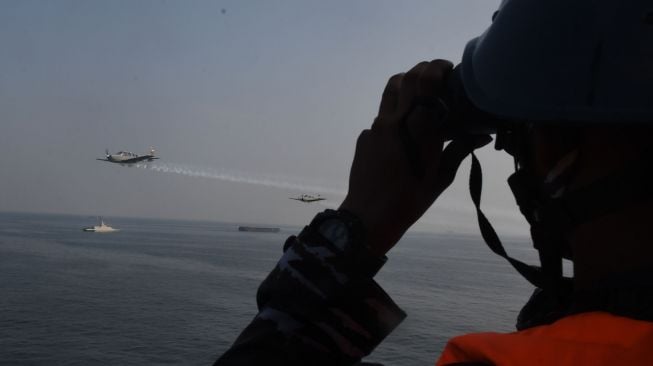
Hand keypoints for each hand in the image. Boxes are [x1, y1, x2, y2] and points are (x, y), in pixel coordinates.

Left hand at [339, 60, 491, 255]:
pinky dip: (395, 117)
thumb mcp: (442, 177)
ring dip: (405, 86)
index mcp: (417, 127)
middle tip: (436, 80)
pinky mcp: (364, 137)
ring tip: (419, 99)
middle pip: (405, 78)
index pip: (425, 80)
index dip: (438, 69)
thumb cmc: (410, 200)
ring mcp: (375, 127)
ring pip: (389, 92)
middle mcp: (394, 120)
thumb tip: (483, 136)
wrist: (368, 217)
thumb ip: (460, 150)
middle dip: (422, 71)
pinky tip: (403, 137)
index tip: (449, 71)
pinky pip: (381, 117)